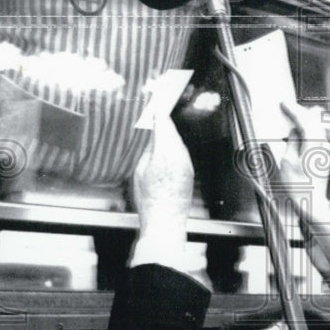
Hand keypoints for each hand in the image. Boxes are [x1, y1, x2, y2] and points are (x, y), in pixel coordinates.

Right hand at [132, 116, 193, 235]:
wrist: (165, 220)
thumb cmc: (149, 200)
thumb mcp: (139, 172)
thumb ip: (147, 151)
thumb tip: (152, 137)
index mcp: (164, 154)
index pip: (163, 126)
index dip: (158, 115)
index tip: (154, 109)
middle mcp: (179, 156)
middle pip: (172, 132)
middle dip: (164, 124)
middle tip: (156, 117)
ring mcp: (187, 163)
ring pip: (178, 142)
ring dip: (170, 136)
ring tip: (159, 132)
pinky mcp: (190, 170)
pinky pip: (182, 153)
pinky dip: (174, 147)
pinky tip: (166, 149)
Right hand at [278, 102, 329, 216]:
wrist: (311, 201)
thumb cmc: (298, 185)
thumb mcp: (287, 161)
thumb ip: (292, 141)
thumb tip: (294, 130)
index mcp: (313, 142)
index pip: (304, 118)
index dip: (293, 109)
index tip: (284, 104)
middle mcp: (323, 142)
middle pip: (314, 118)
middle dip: (301, 112)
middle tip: (288, 109)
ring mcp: (326, 147)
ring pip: (318, 124)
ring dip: (306, 120)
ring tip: (293, 118)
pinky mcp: (326, 152)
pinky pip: (319, 133)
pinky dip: (309, 128)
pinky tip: (300, 131)